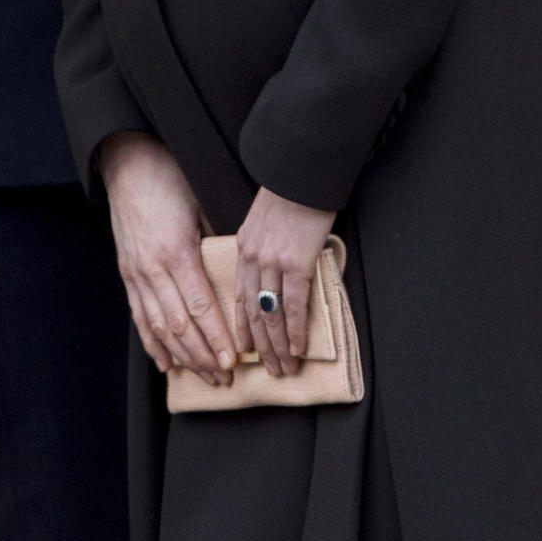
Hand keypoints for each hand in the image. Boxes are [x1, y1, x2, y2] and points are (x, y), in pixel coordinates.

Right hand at [100, 132, 236, 384]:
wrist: (129, 163)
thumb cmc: (172, 179)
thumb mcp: (201, 206)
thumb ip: (217, 242)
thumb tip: (241, 274)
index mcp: (176, 251)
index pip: (200, 305)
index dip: (215, 336)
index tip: (233, 360)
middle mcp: (152, 267)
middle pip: (179, 324)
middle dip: (203, 355)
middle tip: (225, 378)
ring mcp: (135, 272)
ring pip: (159, 326)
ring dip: (182, 356)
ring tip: (203, 377)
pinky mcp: (126, 272)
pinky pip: (139, 315)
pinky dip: (153, 342)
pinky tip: (166, 363)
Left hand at [235, 187, 336, 377]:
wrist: (302, 170)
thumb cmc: (290, 191)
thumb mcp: (264, 218)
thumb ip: (263, 242)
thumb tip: (274, 264)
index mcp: (244, 247)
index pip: (240, 296)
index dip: (242, 327)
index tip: (245, 349)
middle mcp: (253, 258)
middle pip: (252, 313)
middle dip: (262, 346)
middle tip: (270, 369)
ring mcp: (273, 262)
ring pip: (270, 315)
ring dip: (278, 346)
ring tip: (285, 368)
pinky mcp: (296, 263)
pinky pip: (293, 305)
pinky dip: (295, 330)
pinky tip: (298, 348)